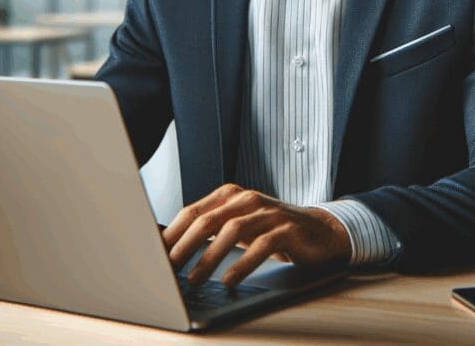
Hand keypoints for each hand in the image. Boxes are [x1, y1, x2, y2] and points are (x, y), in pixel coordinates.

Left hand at [162, 183, 350, 286]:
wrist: (320, 231)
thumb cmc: (272, 230)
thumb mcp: (239, 226)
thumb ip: (210, 230)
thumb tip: (170, 247)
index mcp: (230, 195)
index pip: (192, 212)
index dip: (172, 234)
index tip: (154, 255)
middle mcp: (247, 199)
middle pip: (207, 220)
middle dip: (183, 246)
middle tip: (167, 268)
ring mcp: (268, 212)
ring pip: (231, 230)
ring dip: (209, 257)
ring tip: (194, 279)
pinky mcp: (287, 229)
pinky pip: (261, 246)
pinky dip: (242, 264)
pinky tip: (229, 279)